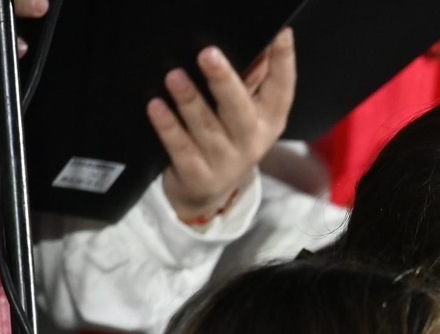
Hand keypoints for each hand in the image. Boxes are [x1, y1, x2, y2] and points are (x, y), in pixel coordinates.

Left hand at [149, 26, 295, 223]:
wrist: (207, 193)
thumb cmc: (227, 140)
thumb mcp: (247, 115)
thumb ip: (252, 81)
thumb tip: (261, 42)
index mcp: (269, 121)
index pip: (282, 90)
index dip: (284, 63)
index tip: (281, 34)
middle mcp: (251, 141)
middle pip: (240, 110)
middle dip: (224, 81)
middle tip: (208, 55)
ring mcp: (225, 161)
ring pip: (206, 127)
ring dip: (190, 100)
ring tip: (174, 77)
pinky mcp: (198, 175)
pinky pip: (180, 148)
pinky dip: (168, 127)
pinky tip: (156, 107)